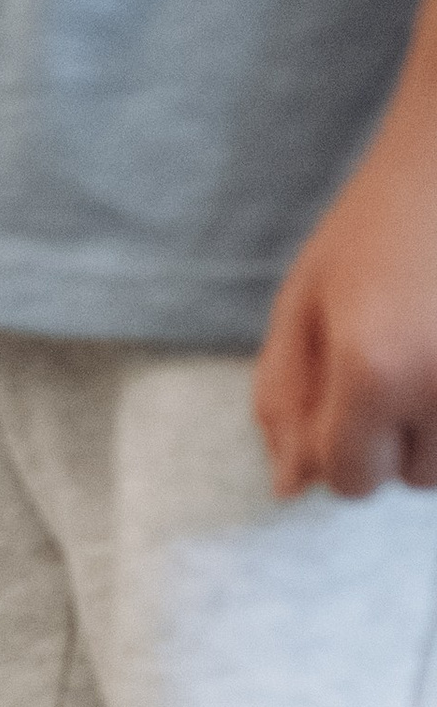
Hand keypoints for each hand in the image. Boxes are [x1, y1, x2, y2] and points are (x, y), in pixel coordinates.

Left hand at [253, 65, 436, 495]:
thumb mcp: (306, 299)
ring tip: (434, 345)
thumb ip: (285, 397)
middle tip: (403, 349)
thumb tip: (289, 488)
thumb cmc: (381, 218)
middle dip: (400, 434)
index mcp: (375, 372)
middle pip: (416, 478)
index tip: (350, 388)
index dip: (341, 443)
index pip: (351, 481)